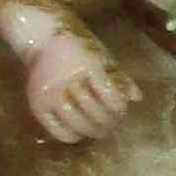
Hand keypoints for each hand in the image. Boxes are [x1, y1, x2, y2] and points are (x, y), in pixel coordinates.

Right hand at [15, 19, 130, 142]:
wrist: (44, 40)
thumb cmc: (79, 48)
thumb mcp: (102, 57)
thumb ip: (120, 77)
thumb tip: (137, 98)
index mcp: (89, 66)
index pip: (112, 98)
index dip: (119, 110)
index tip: (120, 112)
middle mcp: (68, 81)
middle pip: (96, 115)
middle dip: (108, 124)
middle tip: (111, 125)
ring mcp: (51, 95)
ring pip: (78, 125)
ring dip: (93, 131)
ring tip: (98, 130)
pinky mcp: (37, 105)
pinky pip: (58, 131)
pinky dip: (73, 136)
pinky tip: (79, 132)